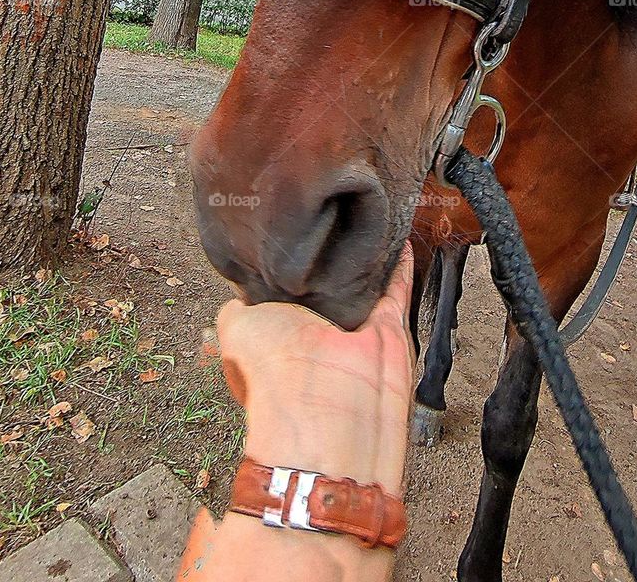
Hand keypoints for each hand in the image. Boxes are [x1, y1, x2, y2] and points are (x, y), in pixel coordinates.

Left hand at [217, 243, 415, 496]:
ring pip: (364, 287)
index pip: (285, 295)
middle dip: (327, 258)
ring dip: (365, 258)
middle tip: (329, 222)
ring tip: (362, 220)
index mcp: (281, 337)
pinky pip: (397, 290)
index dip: (286, 267)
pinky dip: (400, 265)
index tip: (288, 237)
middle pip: (328, 287)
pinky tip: (399, 240)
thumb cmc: (275, 376)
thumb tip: (242, 292)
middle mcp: (319, 335)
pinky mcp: (390, 331)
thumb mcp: (236, 329)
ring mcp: (356, 333)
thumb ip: (237, 307)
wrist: (328, 417)